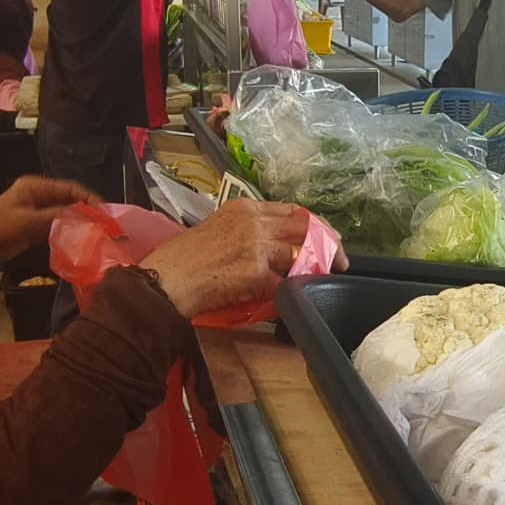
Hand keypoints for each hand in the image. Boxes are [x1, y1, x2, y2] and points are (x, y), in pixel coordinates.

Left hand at [0, 176, 97, 263]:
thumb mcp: (29, 222)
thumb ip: (58, 217)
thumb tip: (87, 218)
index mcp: (36, 186)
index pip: (72, 188)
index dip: (91, 200)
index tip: (107, 215)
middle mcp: (38, 194)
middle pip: (71, 200)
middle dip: (89, 212)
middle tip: (106, 227)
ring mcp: (36, 210)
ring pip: (66, 214)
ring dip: (81, 223)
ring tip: (98, 234)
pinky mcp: (34, 226)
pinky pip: (58, 225)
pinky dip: (70, 231)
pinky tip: (81, 241)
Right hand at [140, 200, 325, 316]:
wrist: (166, 281)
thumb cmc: (185, 260)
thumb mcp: (218, 229)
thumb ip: (249, 232)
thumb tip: (278, 245)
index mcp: (245, 208)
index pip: (293, 210)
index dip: (315, 225)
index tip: (325, 237)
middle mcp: (253, 221)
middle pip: (305, 227)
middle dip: (328, 244)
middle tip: (338, 260)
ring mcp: (256, 246)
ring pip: (302, 252)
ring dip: (318, 267)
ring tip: (323, 277)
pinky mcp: (256, 272)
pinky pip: (287, 282)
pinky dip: (294, 290)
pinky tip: (295, 296)